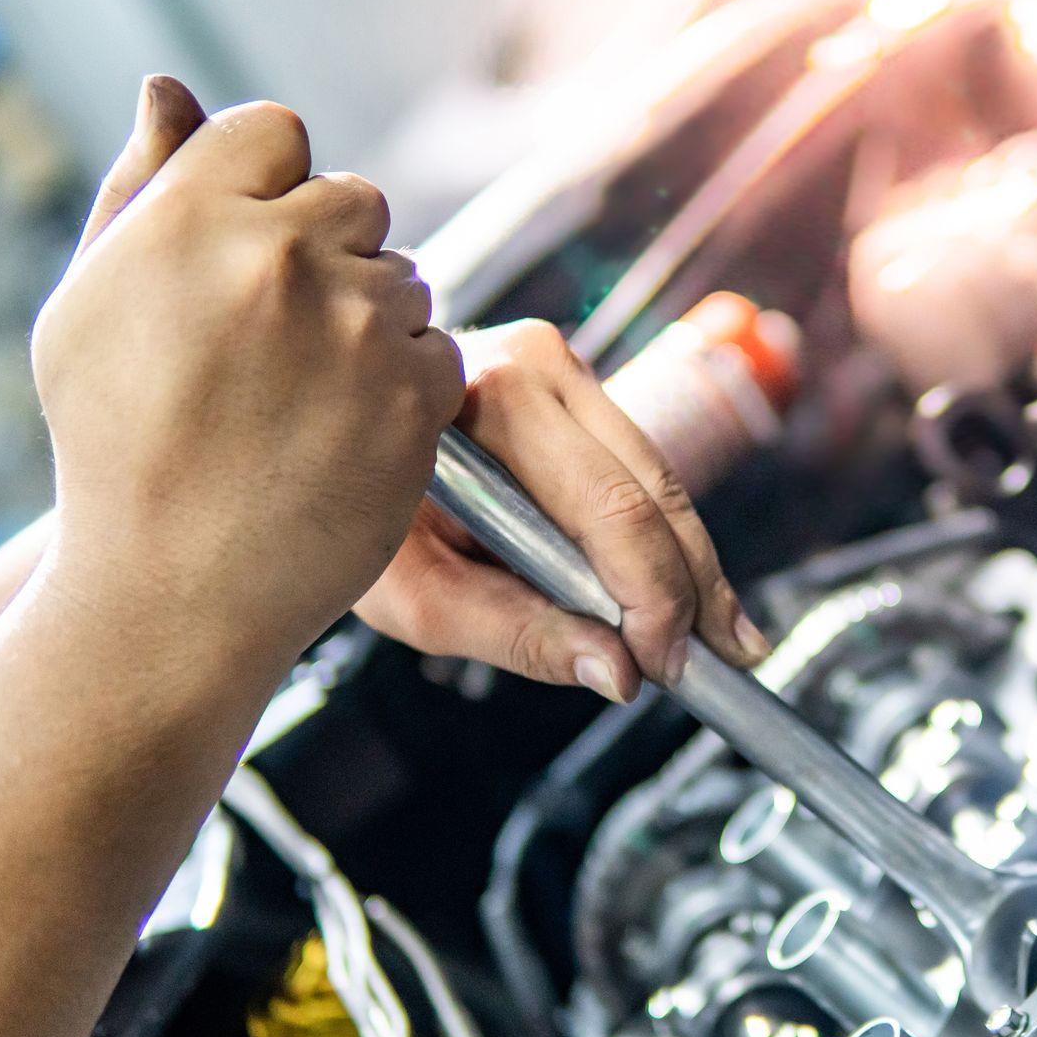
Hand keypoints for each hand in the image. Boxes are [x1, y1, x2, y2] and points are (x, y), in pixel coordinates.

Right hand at [31, 84, 464, 670]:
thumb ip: (141, 185)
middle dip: (332, 254)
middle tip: (286, 342)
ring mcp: (357, 326)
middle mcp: (282, 256)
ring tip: (310, 398)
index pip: (278, 130)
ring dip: (374, 322)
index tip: (256, 255)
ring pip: (406, 278)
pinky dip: (410, 385)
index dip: (274, 188)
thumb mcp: (90, 302)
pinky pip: (442, 350)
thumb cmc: (117, 443)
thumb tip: (170, 89)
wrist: (174, 586)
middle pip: (357, 201)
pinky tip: (352, 432)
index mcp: (193, 214)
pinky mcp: (415, 395)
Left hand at [354, 320, 770, 700]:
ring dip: (694, 563)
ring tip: (729, 639)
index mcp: (487, 399)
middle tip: (724, 659)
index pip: (608, 505)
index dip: (652, 593)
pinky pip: (640, 469)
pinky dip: (667, 537)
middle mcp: (536, 363)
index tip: (664, 663)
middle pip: (651, 487)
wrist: (307, 436)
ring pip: (661, 477)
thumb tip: (618, 673)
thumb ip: (516, 633)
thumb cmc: (349, 517)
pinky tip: (695, 595)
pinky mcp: (572, 387)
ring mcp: (560, 366)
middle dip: (693, 583)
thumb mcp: (413, 595)